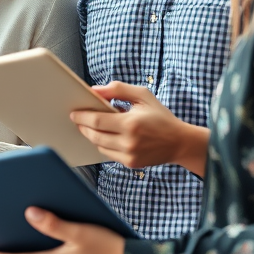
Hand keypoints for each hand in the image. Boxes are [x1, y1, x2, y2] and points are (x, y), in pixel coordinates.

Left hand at [71, 81, 208, 175]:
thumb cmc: (160, 116)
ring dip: (91, 136)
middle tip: (77, 119)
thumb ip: (118, 89)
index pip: (97, 121)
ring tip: (88, 126)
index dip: (82, 116)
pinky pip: (108, 154)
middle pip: (94, 135)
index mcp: (131, 124)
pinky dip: (102, 144)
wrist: (180, 142)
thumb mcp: (143, 95)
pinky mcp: (131, 164)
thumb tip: (95, 90)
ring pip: (99, 146)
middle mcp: (129, 142)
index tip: (73, 112)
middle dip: (83, 126)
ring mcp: (130, 155)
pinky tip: (102, 136)